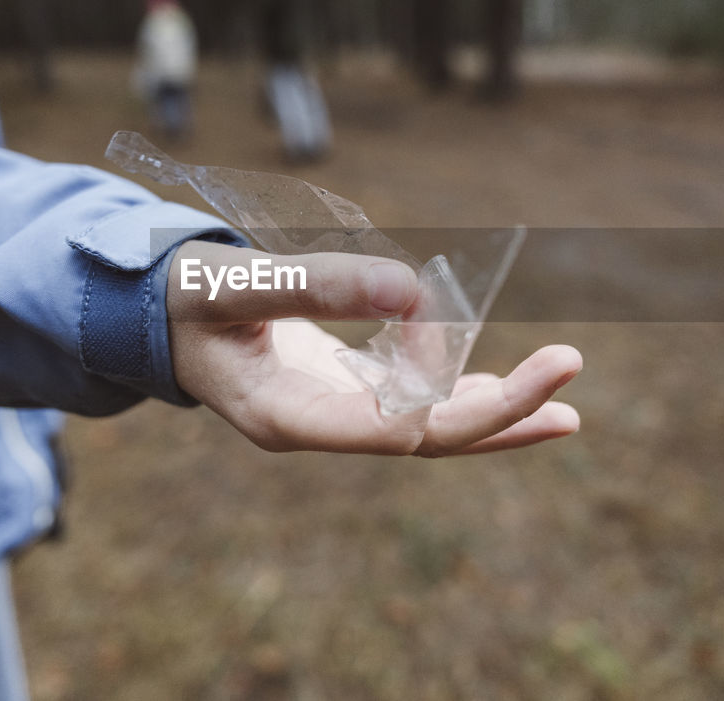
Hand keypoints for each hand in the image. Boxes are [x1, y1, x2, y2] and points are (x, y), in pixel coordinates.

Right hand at [167, 241, 580, 455]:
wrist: (153, 314)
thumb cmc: (182, 297)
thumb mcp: (233, 283)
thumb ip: (313, 284)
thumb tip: (415, 287)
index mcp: (287, 416)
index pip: (392, 433)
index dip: (458, 408)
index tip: (521, 377)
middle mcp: (319, 426)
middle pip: (425, 439)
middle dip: (501, 414)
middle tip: (570, 375)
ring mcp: (334, 412)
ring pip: (427, 428)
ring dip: (495, 414)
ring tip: (567, 407)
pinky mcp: (343, 390)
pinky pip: (414, 402)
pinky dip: (461, 391)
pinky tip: (504, 384)